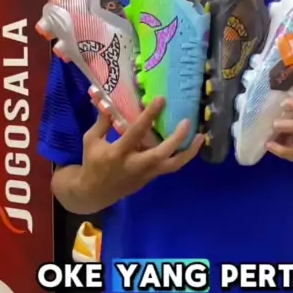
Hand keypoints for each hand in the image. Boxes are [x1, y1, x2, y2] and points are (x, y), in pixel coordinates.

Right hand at [81, 97, 203, 199]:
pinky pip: (169, 166)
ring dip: (188, 152)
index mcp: (118, 153)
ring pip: (172, 165)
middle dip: (177, 138)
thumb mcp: (92, 140)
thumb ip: (103, 121)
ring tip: (201, 137)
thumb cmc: (93, 162)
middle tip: (187, 121)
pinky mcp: (150, 178)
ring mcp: (145, 174)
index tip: (161, 99)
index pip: (136, 132)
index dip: (149, 115)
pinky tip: (189, 144)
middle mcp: (135, 165)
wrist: (94, 193)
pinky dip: (181, 156)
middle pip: (161, 154)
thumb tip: (107, 99)